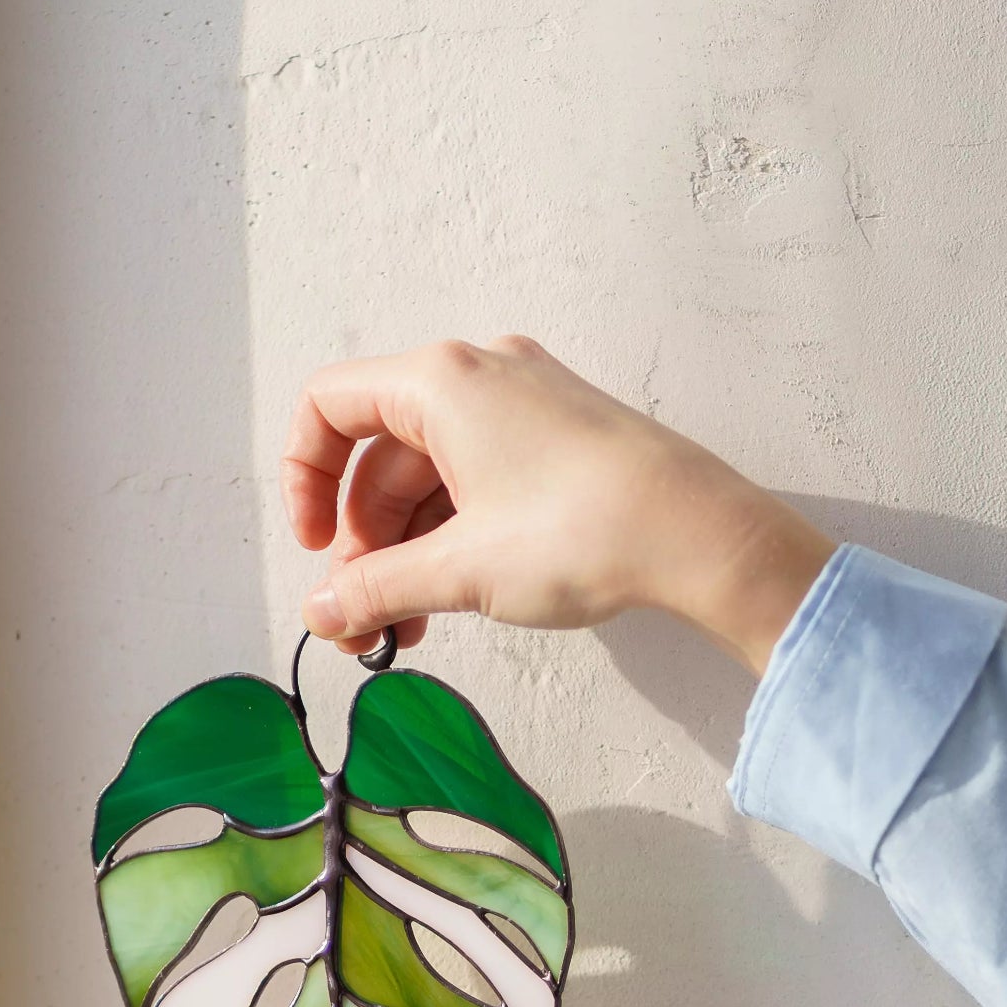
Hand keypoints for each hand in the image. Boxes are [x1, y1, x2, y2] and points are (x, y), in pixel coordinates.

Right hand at [279, 336, 834, 674]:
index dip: (305, 479)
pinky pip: (479, 482)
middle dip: (364, 543)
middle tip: (365, 621)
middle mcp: (481, 375)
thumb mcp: (461, 570)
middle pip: (383, 456)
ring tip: (406, 631)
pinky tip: (452, 602)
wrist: (700, 535)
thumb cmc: (586, 531)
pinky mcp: (559, 441)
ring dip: (408, 554)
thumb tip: (321, 612)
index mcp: (442, 381)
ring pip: (433, 478)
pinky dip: (454, 538)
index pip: (331, 407)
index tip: (315, 551)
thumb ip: (377, 588)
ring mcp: (526, 406)